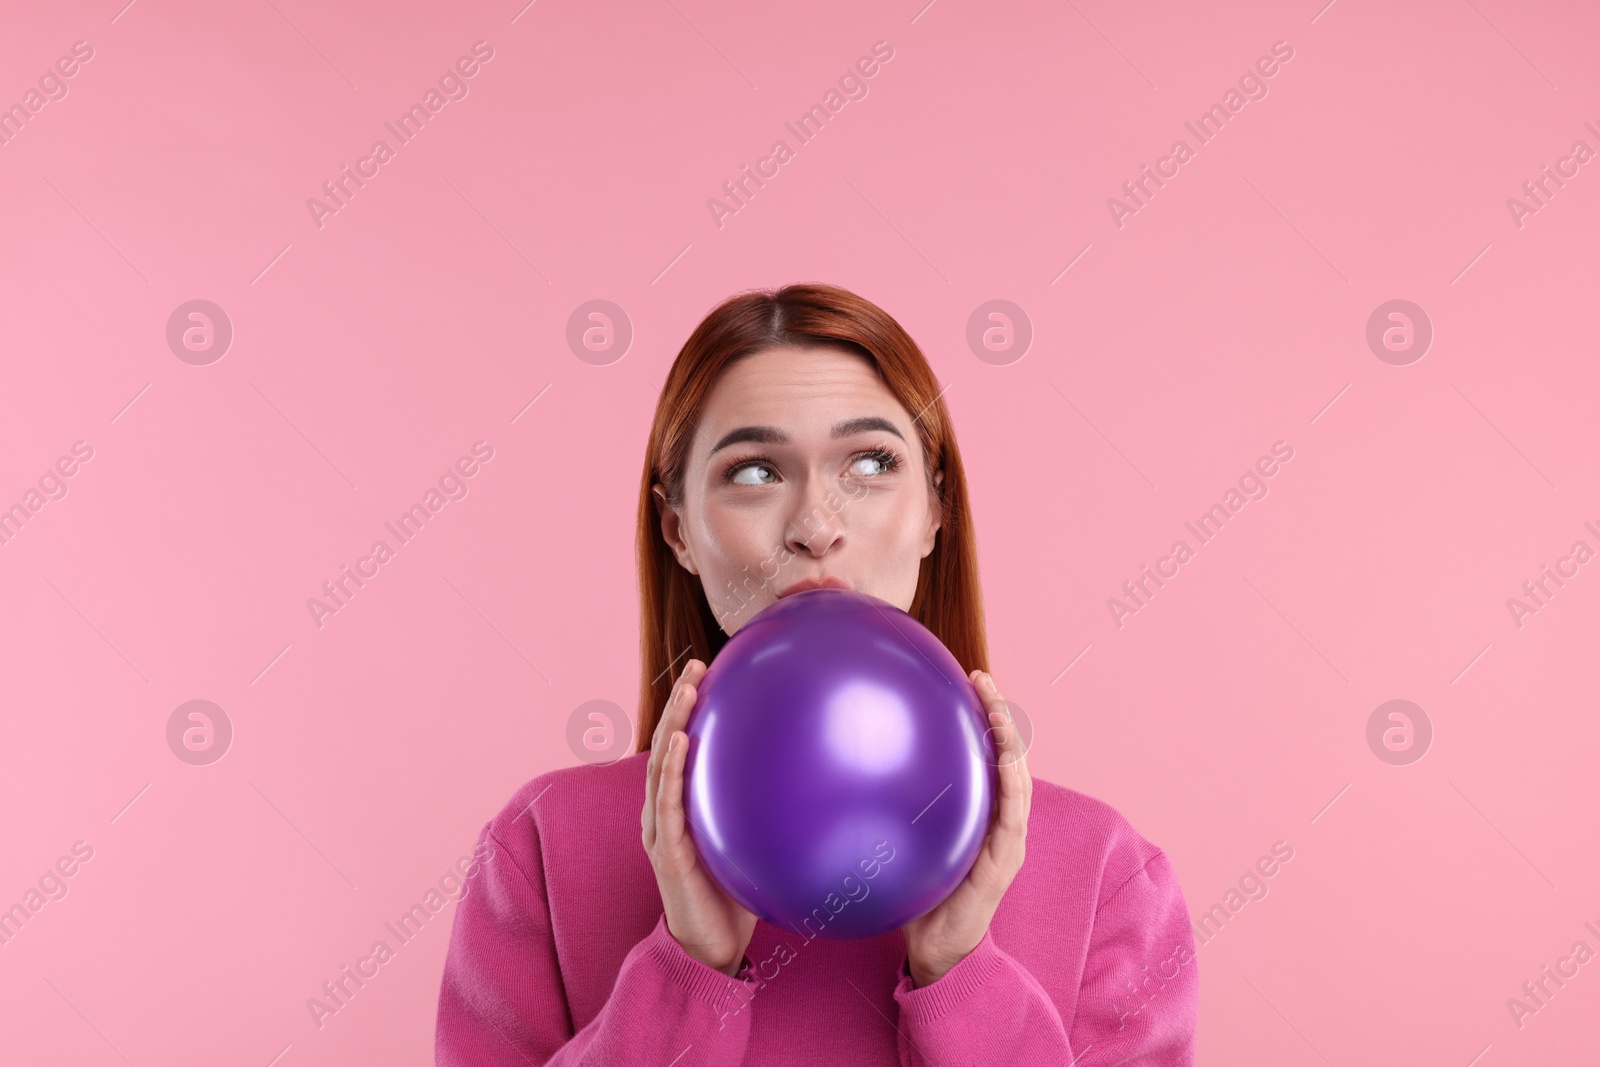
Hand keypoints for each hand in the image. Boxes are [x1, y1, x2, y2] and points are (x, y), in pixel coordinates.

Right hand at [641, 658, 757, 975]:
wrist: (711, 948)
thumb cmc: (735, 895)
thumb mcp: (753, 843)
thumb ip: (770, 812)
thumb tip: (823, 780)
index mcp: (684, 806)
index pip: (684, 745)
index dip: (691, 709)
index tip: (711, 671)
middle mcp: (665, 810)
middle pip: (667, 743)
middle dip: (679, 702)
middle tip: (697, 664)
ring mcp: (661, 828)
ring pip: (662, 764)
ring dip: (671, 722)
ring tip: (686, 689)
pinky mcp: (665, 849)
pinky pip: (666, 802)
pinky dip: (670, 768)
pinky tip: (680, 741)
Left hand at [901, 669, 1031, 987]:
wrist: (936, 953)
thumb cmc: (915, 897)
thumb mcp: (901, 843)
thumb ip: (885, 811)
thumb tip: (839, 771)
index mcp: (978, 814)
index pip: (985, 755)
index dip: (982, 717)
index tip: (967, 680)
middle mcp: (998, 822)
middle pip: (1007, 756)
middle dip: (1000, 714)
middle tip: (981, 677)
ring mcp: (1006, 841)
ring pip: (1017, 779)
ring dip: (1011, 740)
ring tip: (998, 707)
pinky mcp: (1004, 863)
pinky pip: (1012, 816)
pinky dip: (1011, 784)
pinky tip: (1004, 760)